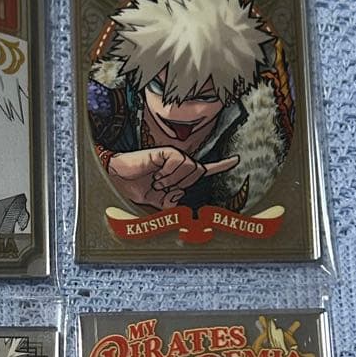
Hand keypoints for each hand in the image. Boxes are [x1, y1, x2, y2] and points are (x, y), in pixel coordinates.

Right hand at [107, 148, 238, 209]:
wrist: (119, 179)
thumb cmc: (136, 188)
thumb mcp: (157, 203)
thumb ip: (172, 205)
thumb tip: (181, 198)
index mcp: (180, 174)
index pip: (204, 169)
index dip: (220, 166)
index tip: (236, 160)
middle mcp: (180, 163)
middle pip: (198, 172)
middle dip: (181, 184)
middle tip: (161, 186)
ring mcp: (174, 156)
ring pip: (190, 168)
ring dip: (172, 180)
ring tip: (157, 180)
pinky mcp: (166, 151)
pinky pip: (178, 163)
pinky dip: (167, 173)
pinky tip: (156, 172)